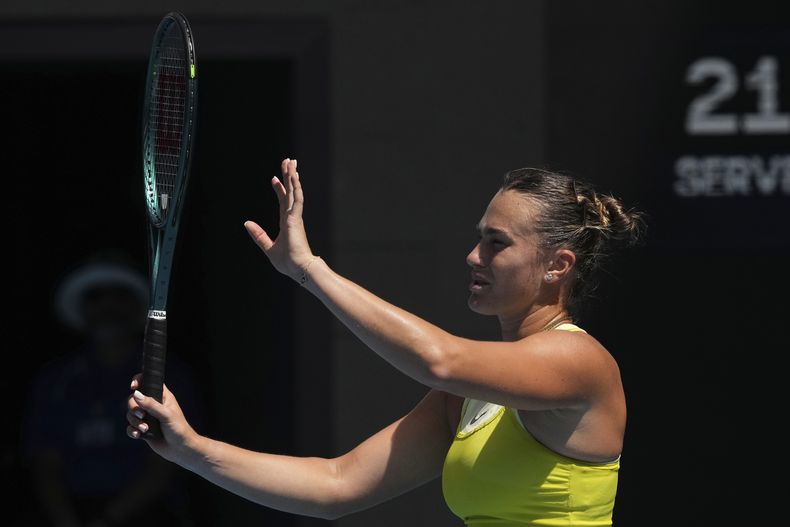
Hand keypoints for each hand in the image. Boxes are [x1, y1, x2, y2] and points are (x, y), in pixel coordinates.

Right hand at [126, 375, 197, 465]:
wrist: (181, 449)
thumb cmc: (179, 428)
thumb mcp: (166, 414)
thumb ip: (151, 405)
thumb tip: (136, 394)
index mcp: (162, 396)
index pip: (148, 382)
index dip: (138, 381)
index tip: (133, 387)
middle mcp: (153, 405)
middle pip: (134, 400)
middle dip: (134, 408)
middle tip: (141, 415)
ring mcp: (147, 417)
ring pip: (131, 414)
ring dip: (135, 422)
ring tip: (145, 429)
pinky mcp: (143, 430)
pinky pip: (130, 427)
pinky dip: (131, 431)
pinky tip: (137, 435)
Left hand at [245, 158, 314, 280]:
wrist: (298, 269)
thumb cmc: (288, 262)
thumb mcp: (268, 247)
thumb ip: (259, 235)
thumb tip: (247, 223)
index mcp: (287, 223)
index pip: (284, 202)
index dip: (280, 189)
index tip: (275, 179)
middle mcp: (292, 217)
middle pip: (291, 192)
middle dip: (289, 176)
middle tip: (288, 161)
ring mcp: (296, 217)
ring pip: (295, 191)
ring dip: (293, 176)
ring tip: (291, 162)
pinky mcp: (296, 218)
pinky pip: (297, 199)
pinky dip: (296, 186)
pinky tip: (294, 176)